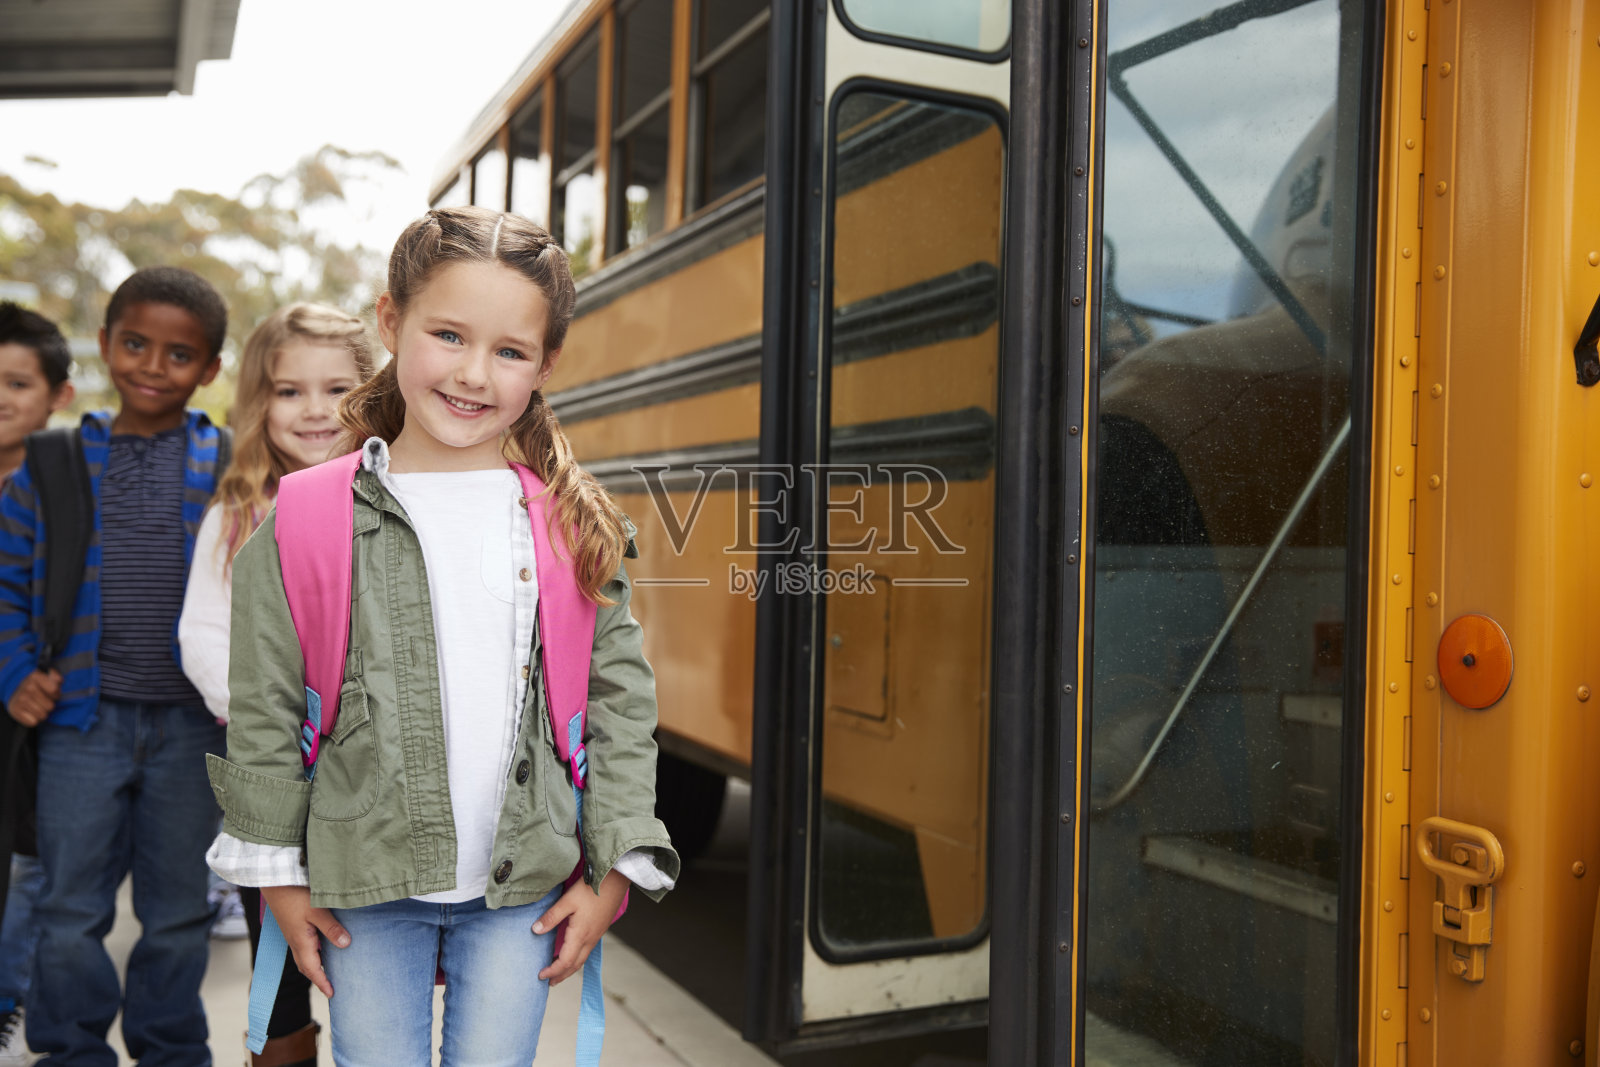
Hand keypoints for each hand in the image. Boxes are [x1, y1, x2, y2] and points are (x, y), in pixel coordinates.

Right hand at [7, 669, 60, 725]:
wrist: (14, 692)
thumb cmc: (36, 686)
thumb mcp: (46, 677)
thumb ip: (56, 677)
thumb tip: (59, 680)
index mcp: (35, 677)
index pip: (54, 690)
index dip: (56, 694)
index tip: (52, 693)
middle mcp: (27, 688)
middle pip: (50, 706)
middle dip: (50, 705)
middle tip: (44, 702)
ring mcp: (20, 700)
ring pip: (43, 715)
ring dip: (43, 713)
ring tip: (38, 707)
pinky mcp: (15, 711)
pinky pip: (33, 722)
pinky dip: (34, 720)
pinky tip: (31, 713)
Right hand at [261, 885, 349, 997]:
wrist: (275, 882)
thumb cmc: (294, 896)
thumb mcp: (318, 911)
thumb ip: (332, 929)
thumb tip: (346, 945)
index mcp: (301, 942)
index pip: (312, 970)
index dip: (322, 982)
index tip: (332, 993)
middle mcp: (295, 942)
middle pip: (306, 967)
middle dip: (318, 978)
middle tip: (331, 986)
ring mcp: (292, 934)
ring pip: (303, 956)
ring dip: (314, 966)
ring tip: (328, 970)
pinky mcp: (292, 925)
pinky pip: (302, 946)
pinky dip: (312, 953)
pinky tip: (322, 946)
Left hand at [534, 868, 627, 985]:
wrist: (616, 880)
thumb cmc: (591, 889)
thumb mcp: (567, 901)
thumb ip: (551, 917)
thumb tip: (535, 930)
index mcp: (580, 935)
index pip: (565, 962)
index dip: (552, 971)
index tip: (540, 975)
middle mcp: (590, 939)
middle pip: (575, 965)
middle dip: (561, 976)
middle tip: (549, 983)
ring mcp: (596, 935)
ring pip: (582, 959)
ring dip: (570, 969)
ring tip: (559, 973)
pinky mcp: (600, 929)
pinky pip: (587, 951)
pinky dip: (577, 959)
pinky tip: (572, 953)